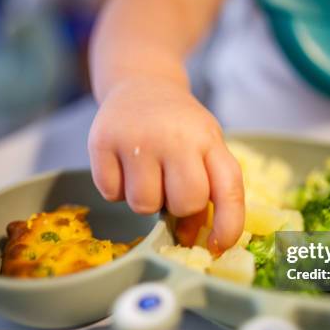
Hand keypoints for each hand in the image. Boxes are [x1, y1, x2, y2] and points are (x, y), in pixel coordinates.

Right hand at [88, 76, 244, 251]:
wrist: (141, 82)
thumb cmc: (179, 126)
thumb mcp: (204, 148)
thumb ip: (207, 188)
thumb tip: (191, 238)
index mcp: (208, 139)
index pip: (228, 189)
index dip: (228, 226)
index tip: (218, 246)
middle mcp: (174, 136)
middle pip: (184, 203)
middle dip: (178, 206)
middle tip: (170, 185)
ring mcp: (135, 137)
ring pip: (143, 206)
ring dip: (145, 199)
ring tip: (146, 172)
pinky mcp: (101, 141)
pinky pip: (111, 194)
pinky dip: (117, 189)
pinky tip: (124, 165)